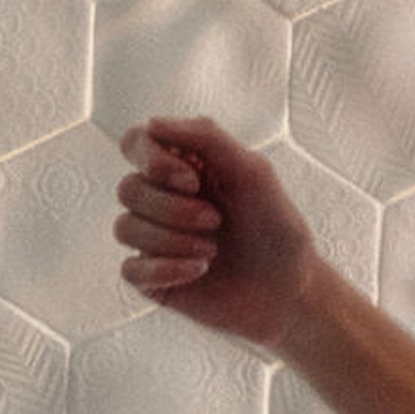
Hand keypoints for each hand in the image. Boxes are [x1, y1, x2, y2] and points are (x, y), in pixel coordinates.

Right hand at [113, 118, 319, 347]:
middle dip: (172, 207)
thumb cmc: (276, 227)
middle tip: (215, 219)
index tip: (191, 179)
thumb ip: (206, 137)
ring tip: (212, 250)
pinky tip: (199, 270)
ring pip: (125, 227)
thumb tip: (152, 123)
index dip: (151, 158)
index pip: (136, 143)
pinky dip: (166, 269)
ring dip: (172, 239)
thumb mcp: (252, 171)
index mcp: (182, 166)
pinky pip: (130, 269)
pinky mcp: (152, 278)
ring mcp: (153, 239)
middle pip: (128, 188)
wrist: (290, 289)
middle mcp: (161, 199)